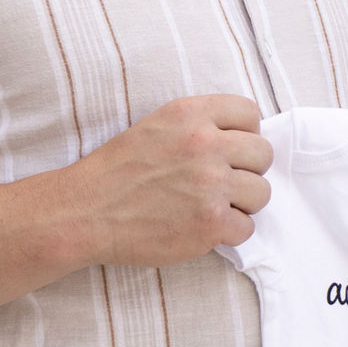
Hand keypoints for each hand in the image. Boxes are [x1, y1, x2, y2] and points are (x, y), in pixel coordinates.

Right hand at [66, 95, 272, 268]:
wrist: (85, 213)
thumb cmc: (118, 171)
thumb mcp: (157, 126)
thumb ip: (200, 125)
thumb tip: (245, 139)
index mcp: (191, 114)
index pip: (250, 113)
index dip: (245, 134)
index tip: (230, 150)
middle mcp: (205, 144)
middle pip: (263, 154)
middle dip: (247, 170)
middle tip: (221, 183)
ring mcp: (210, 185)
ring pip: (261, 193)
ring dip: (241, 204)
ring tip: (211, 206)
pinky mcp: (210, 223)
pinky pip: (246, 228)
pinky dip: (228, 233)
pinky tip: (202, 227)